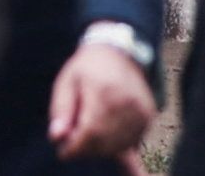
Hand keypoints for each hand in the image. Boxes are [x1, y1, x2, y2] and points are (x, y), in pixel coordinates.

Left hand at [46, 37, 159, 160]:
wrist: (119, 52)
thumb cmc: (87, 68)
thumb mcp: (66, 82)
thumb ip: (61, 109)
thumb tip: (56, 136)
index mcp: (102, 91)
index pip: (90, 132)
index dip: (76, 147)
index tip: (64, 152)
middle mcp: (126, 102)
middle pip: (104, 142)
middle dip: (86, 149)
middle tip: (75, 141)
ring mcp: (140, 110)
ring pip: (119, 145)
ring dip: (101, 148)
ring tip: (90, 134)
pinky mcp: (148, 115)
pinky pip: (133, 142)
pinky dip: (117, 145)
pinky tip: (105, 137)